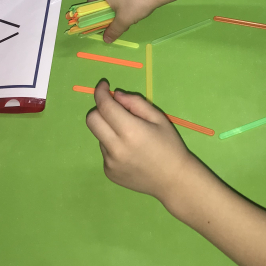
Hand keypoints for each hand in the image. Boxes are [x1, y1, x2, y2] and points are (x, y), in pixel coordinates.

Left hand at [86, 80, 200, 204]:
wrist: (173, 180)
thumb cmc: (170, 146)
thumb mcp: (158, 118)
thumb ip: (136, 102)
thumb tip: (116, 95)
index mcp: (130, 131)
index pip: (104, 106)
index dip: (101, 92)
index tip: (104, 84)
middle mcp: (115, 147)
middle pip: (91, 120)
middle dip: (99, 109)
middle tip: (114, 109)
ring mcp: (109, 162)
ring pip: (99, 136)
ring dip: (109, 130)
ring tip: (131, 138)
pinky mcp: (108, 172)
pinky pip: (105, 151)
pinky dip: (113, 146)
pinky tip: (130, 153)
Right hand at [88, 0, 161, 41]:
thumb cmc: (137, 2)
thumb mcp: (124, 20)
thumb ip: (113, 30)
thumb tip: (106, 40)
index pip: (91, 4)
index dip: (96, 17)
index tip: (104, 25)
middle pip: (102, 0)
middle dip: (109, 13)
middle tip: (118, 21)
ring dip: (117, 8)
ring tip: (128, 15)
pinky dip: (124, 0)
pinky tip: (133, 6)